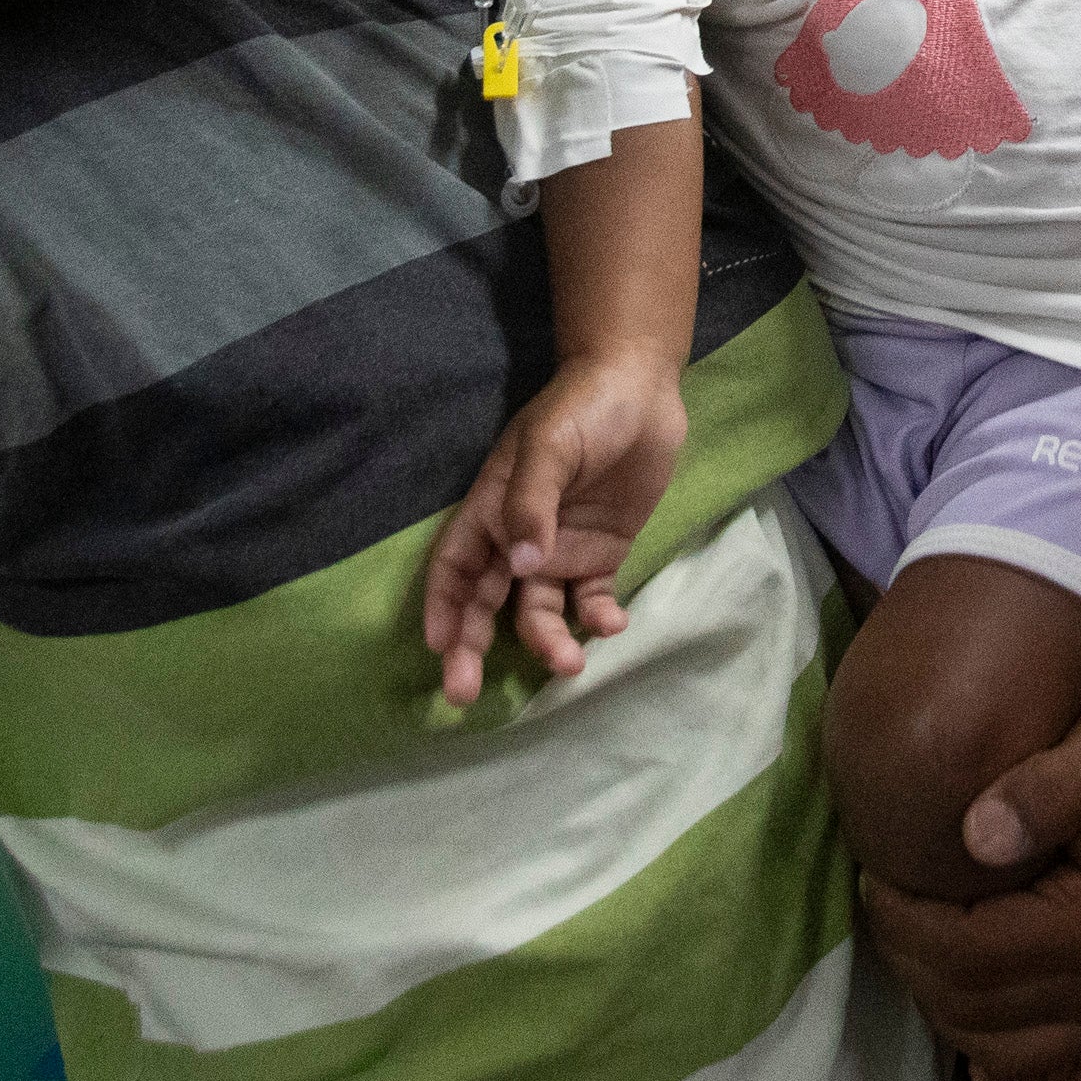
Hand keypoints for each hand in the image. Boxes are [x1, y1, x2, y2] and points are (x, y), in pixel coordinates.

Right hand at [418, 348, 686, 704]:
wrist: (641, 387)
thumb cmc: (581, 409)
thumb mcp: (547, 446)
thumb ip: (531, 504)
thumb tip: (520, 566)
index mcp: (491, 510)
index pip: (455, 568)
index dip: (443, 608)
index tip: (439, 647)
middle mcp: (520, 538)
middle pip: (487, 602)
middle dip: (472, 647)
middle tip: (465, 693)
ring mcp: (561, 549)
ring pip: (540, 610)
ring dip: (547, 640)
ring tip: (568, 663)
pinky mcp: (602, 554)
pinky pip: (591, 599)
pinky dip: (596, 618)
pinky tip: (611, 625)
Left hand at [858, 648, 1080, 1080]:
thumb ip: (1049, 785)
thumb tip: (979, 837)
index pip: (967, 957)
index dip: (904, 922)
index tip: (878, 874)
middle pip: (975, 1011)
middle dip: (914, 958)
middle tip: (890, 901)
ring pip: (998, 1051)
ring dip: (945, 999)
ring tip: (924, 934)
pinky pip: (1046, 1077)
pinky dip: (995, 1045)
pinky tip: (975, 992)